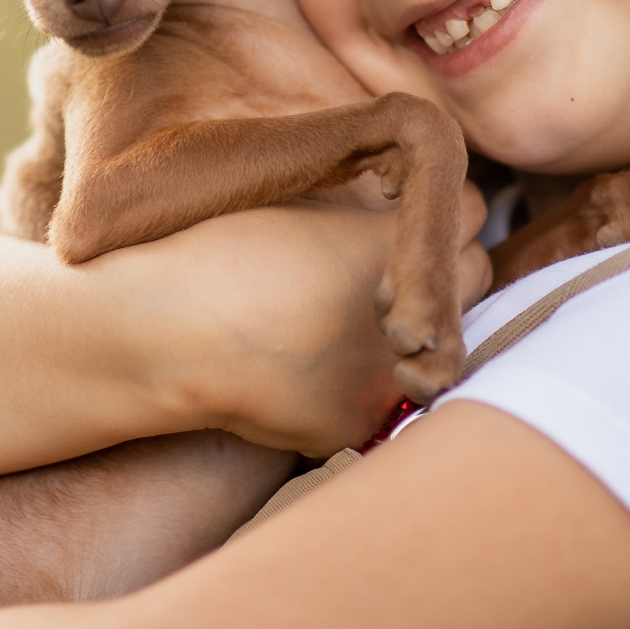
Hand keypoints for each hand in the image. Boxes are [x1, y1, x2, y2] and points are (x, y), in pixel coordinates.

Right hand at [163, 186, 488, 456]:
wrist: (156, 331)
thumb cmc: (213, 249)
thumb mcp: (299, 202)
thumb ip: (367, 205)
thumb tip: (409, 204)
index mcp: (398, 245)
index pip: (473, 211)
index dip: (439, 207)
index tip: (410, 208)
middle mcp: (408, 315)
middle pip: (473, 277)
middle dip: (439, 267)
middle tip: (393, 260)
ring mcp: (385, 379)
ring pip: (436, 345)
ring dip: (415, 326)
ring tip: (359, 313)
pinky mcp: (353, 426)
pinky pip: (382, 397)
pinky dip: (358, 381)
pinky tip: (311, 364)